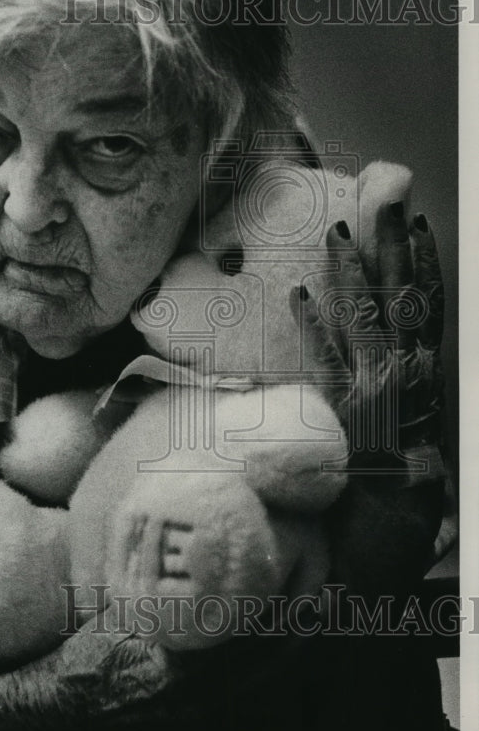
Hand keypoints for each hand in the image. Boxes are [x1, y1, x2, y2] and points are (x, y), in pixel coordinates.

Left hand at [291, 202, 455, 579]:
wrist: (393, 530)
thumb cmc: (405, 480)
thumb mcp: (417, 422)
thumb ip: (408, 380)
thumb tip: (401, 347)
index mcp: (427, 373)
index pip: (431, 305)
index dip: (427, 262)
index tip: (419, 223)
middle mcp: (407, 374)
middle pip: (403, 298)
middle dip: (393, 246)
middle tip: (385, 200)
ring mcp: (376, 390)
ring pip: (367, 319)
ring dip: (352, 274)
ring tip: (336, 233)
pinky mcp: (344, 411)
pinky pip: (327, 362)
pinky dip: (315, 328)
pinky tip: (300, 295)